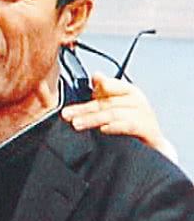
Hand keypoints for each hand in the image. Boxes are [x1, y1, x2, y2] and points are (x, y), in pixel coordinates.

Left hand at [61, 72, 177, 162]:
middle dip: (84, 109)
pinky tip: (103, 129)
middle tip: (67, 114)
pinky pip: (129, 126)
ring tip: (77, 124)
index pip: (110, 86)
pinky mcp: (148, 130)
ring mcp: (144, 115)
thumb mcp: (115, 105)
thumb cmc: (132, 122)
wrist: (152, 145)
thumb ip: (103, 92)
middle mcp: (137, 101)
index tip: (83, 93)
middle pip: (106, 102)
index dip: (96, 89)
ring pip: (114, 114)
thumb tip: (96, 75)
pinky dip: (115, 127)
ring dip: (93, 119)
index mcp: (128, 91)